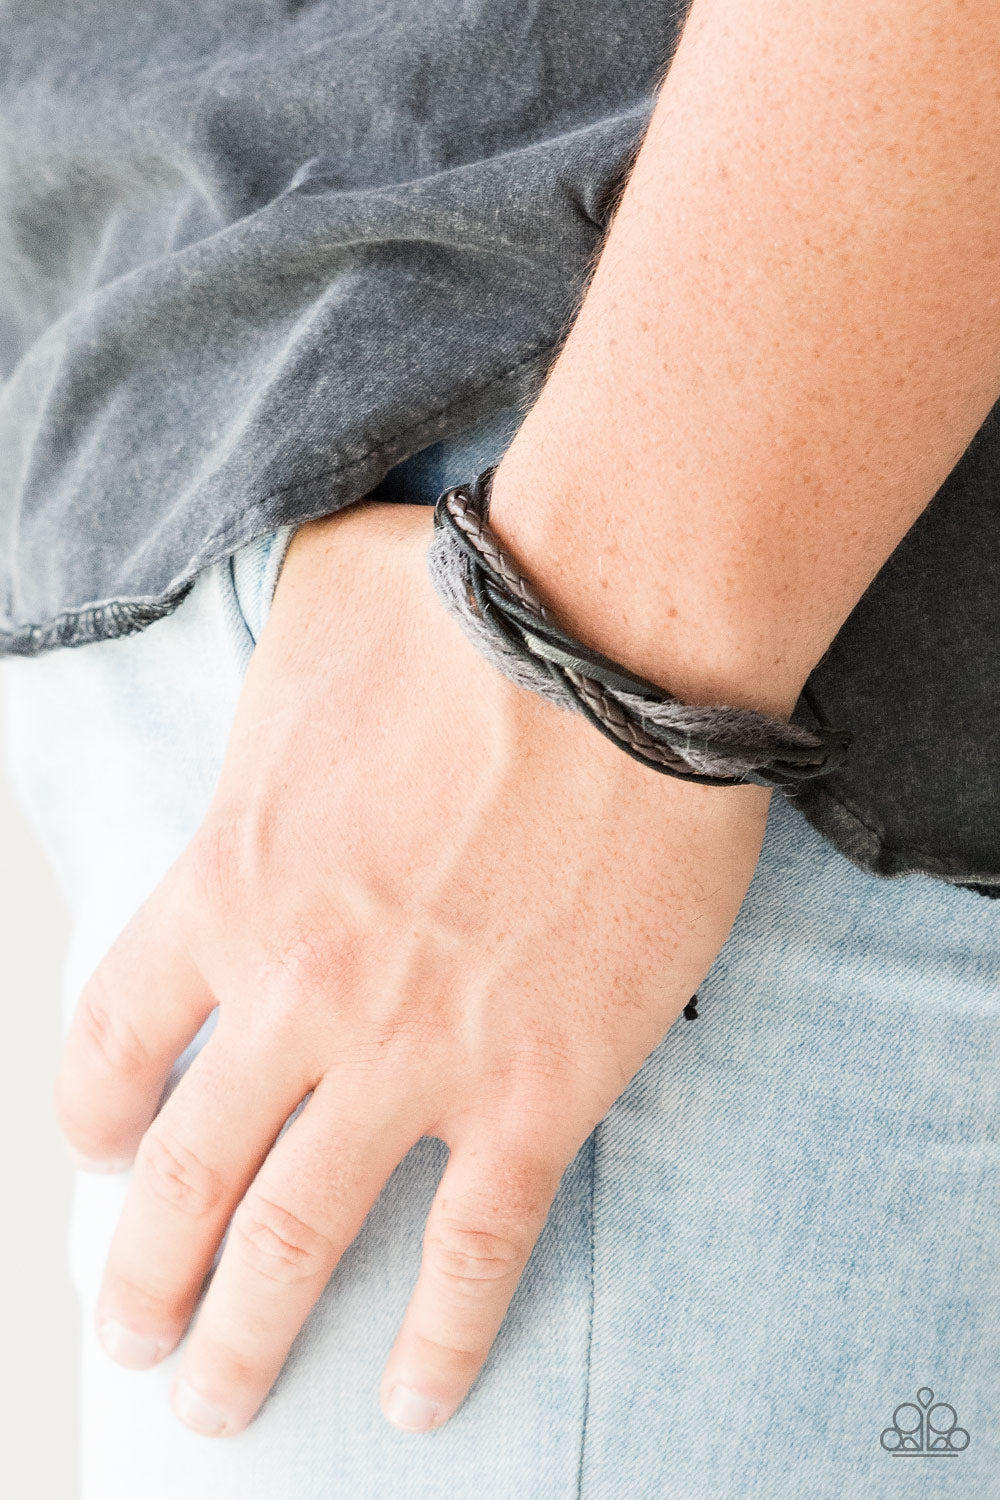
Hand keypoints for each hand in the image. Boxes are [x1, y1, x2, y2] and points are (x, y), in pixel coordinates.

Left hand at [53, 499, 769, 1435]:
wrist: (621, 642)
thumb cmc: (466, 611)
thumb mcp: (309, 609)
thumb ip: (263, 678)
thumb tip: (281, 691)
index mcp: (226, 885)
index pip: (112, 1042)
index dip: (91, 1117)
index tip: (102, 1156)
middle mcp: (295, 995)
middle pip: (182, 1177)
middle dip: (143, 1276)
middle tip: (134, 1335)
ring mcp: (413, 1055)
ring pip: (298, 1239)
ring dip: (246, 1338)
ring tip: (220, 1404)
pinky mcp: (537, 1087)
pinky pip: (474, 1251)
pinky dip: (441, 1339)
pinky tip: (413, 1398)